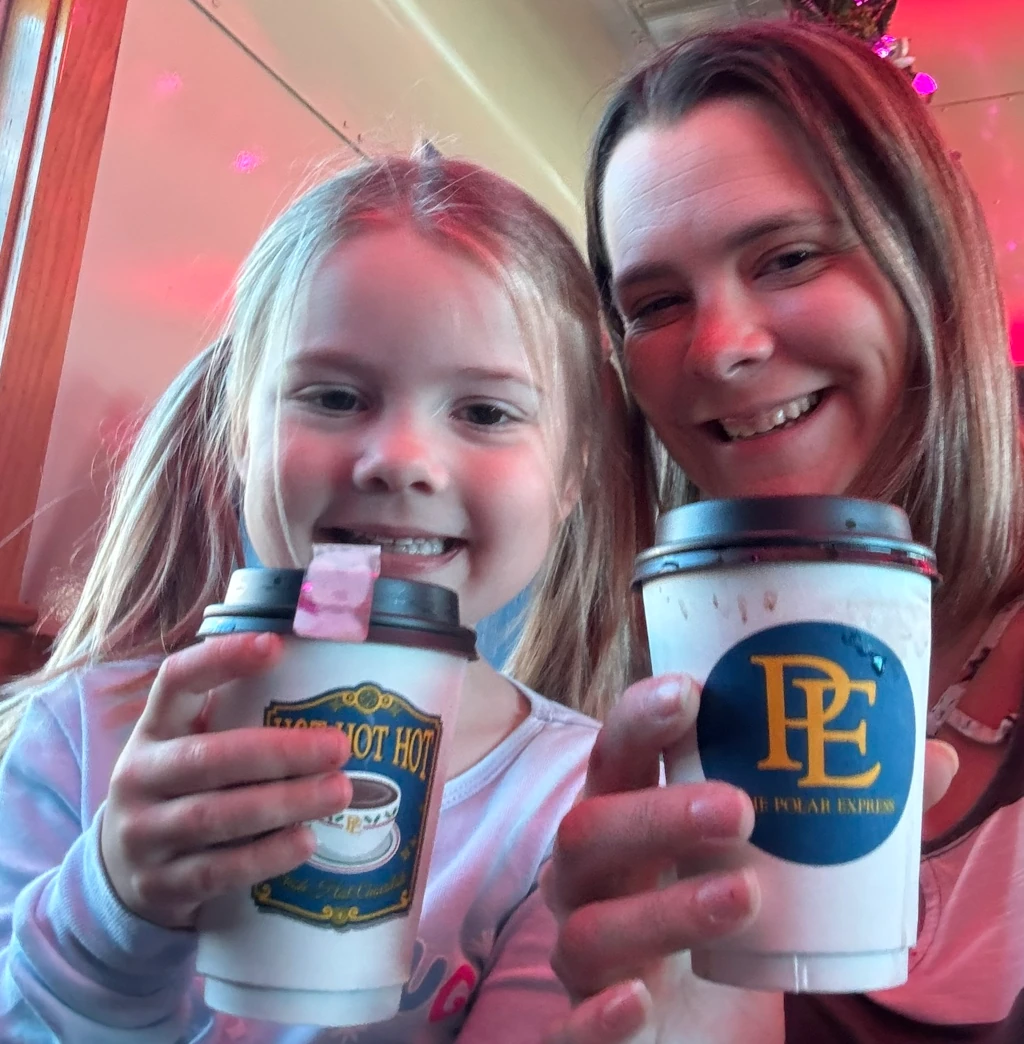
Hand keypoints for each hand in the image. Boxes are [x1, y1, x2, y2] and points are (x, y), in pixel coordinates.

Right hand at [100, 633, 352, 928]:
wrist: (122, 872)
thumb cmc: (183, 788)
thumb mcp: (189, 743)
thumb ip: (236, 715)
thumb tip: (327, 675)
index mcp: (153, 729)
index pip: (175, 681)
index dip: (220, 660)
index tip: (275, 646)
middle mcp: (140, 777)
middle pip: (209, 759)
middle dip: (280, 751)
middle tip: (339, 746)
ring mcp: (145, 834)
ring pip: (216, 816)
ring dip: (284, 803)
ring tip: (339, 792)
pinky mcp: (161, 885)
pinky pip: (217, 871)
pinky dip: (265, 856)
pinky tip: (306, 842)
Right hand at [542, 674, 959, 1043]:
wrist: (686, 1027)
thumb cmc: (722, 918)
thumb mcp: (771, 863)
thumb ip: (841, 816)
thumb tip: (931, 760)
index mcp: (625, 821)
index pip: (614, 757)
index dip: (639, 720)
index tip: (691, 690)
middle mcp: (590, 879)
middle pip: (587, 831)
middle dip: (657, 812)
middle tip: (742, 808)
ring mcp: (583, 953)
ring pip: (589, 927)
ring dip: (663, 909)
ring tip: (744, 896)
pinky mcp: (588, 1026)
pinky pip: (569, 1025)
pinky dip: (596, 1015)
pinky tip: (637, 1000)